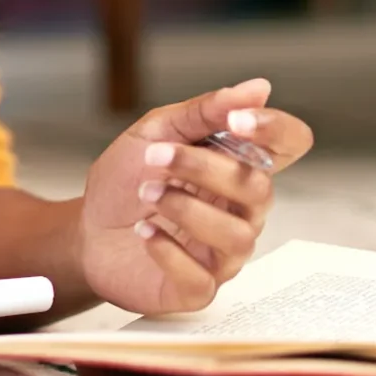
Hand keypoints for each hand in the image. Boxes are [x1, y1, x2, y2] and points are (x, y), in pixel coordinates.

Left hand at [78, 77, 312, 315]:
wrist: (85, 230)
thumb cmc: (125, 181)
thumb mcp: (155, 131)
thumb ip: (205, 111)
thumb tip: (258, 88)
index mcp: (237, 164)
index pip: (290, 144)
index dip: (276, 129)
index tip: (236, 120)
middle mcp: (240, 209)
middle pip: (259, 188)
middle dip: (203, 167)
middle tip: (155, 157)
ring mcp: (223, 251)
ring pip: (237, 235)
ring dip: (186, 209)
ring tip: (146, 194)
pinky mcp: (198, 287)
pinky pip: (202, 277)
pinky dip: (170, 251)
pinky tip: (144, 233)